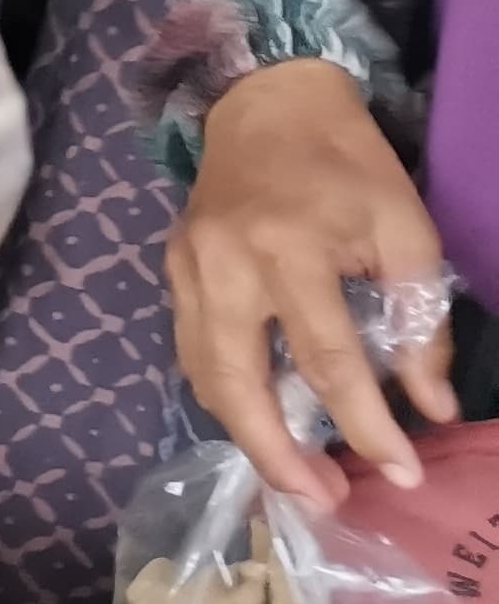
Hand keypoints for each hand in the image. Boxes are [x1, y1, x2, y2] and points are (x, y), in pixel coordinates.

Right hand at [169, 58, 456, 502]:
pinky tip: (262, 419)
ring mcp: (186, 268)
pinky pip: (192, 350)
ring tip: (297, 478)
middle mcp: (224, 265)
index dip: (367, 425)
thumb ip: (420, 323)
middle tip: (322, 503)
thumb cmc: (347, 164)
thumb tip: (431, 407)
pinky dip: (226, 395)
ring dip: (247, 434)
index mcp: (288, 249)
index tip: (402, 471)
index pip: (328, 360)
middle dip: (279, 454)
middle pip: (237, 382)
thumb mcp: (407, 232)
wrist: (266, 101)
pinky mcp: (172, 270)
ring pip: (204, 375)